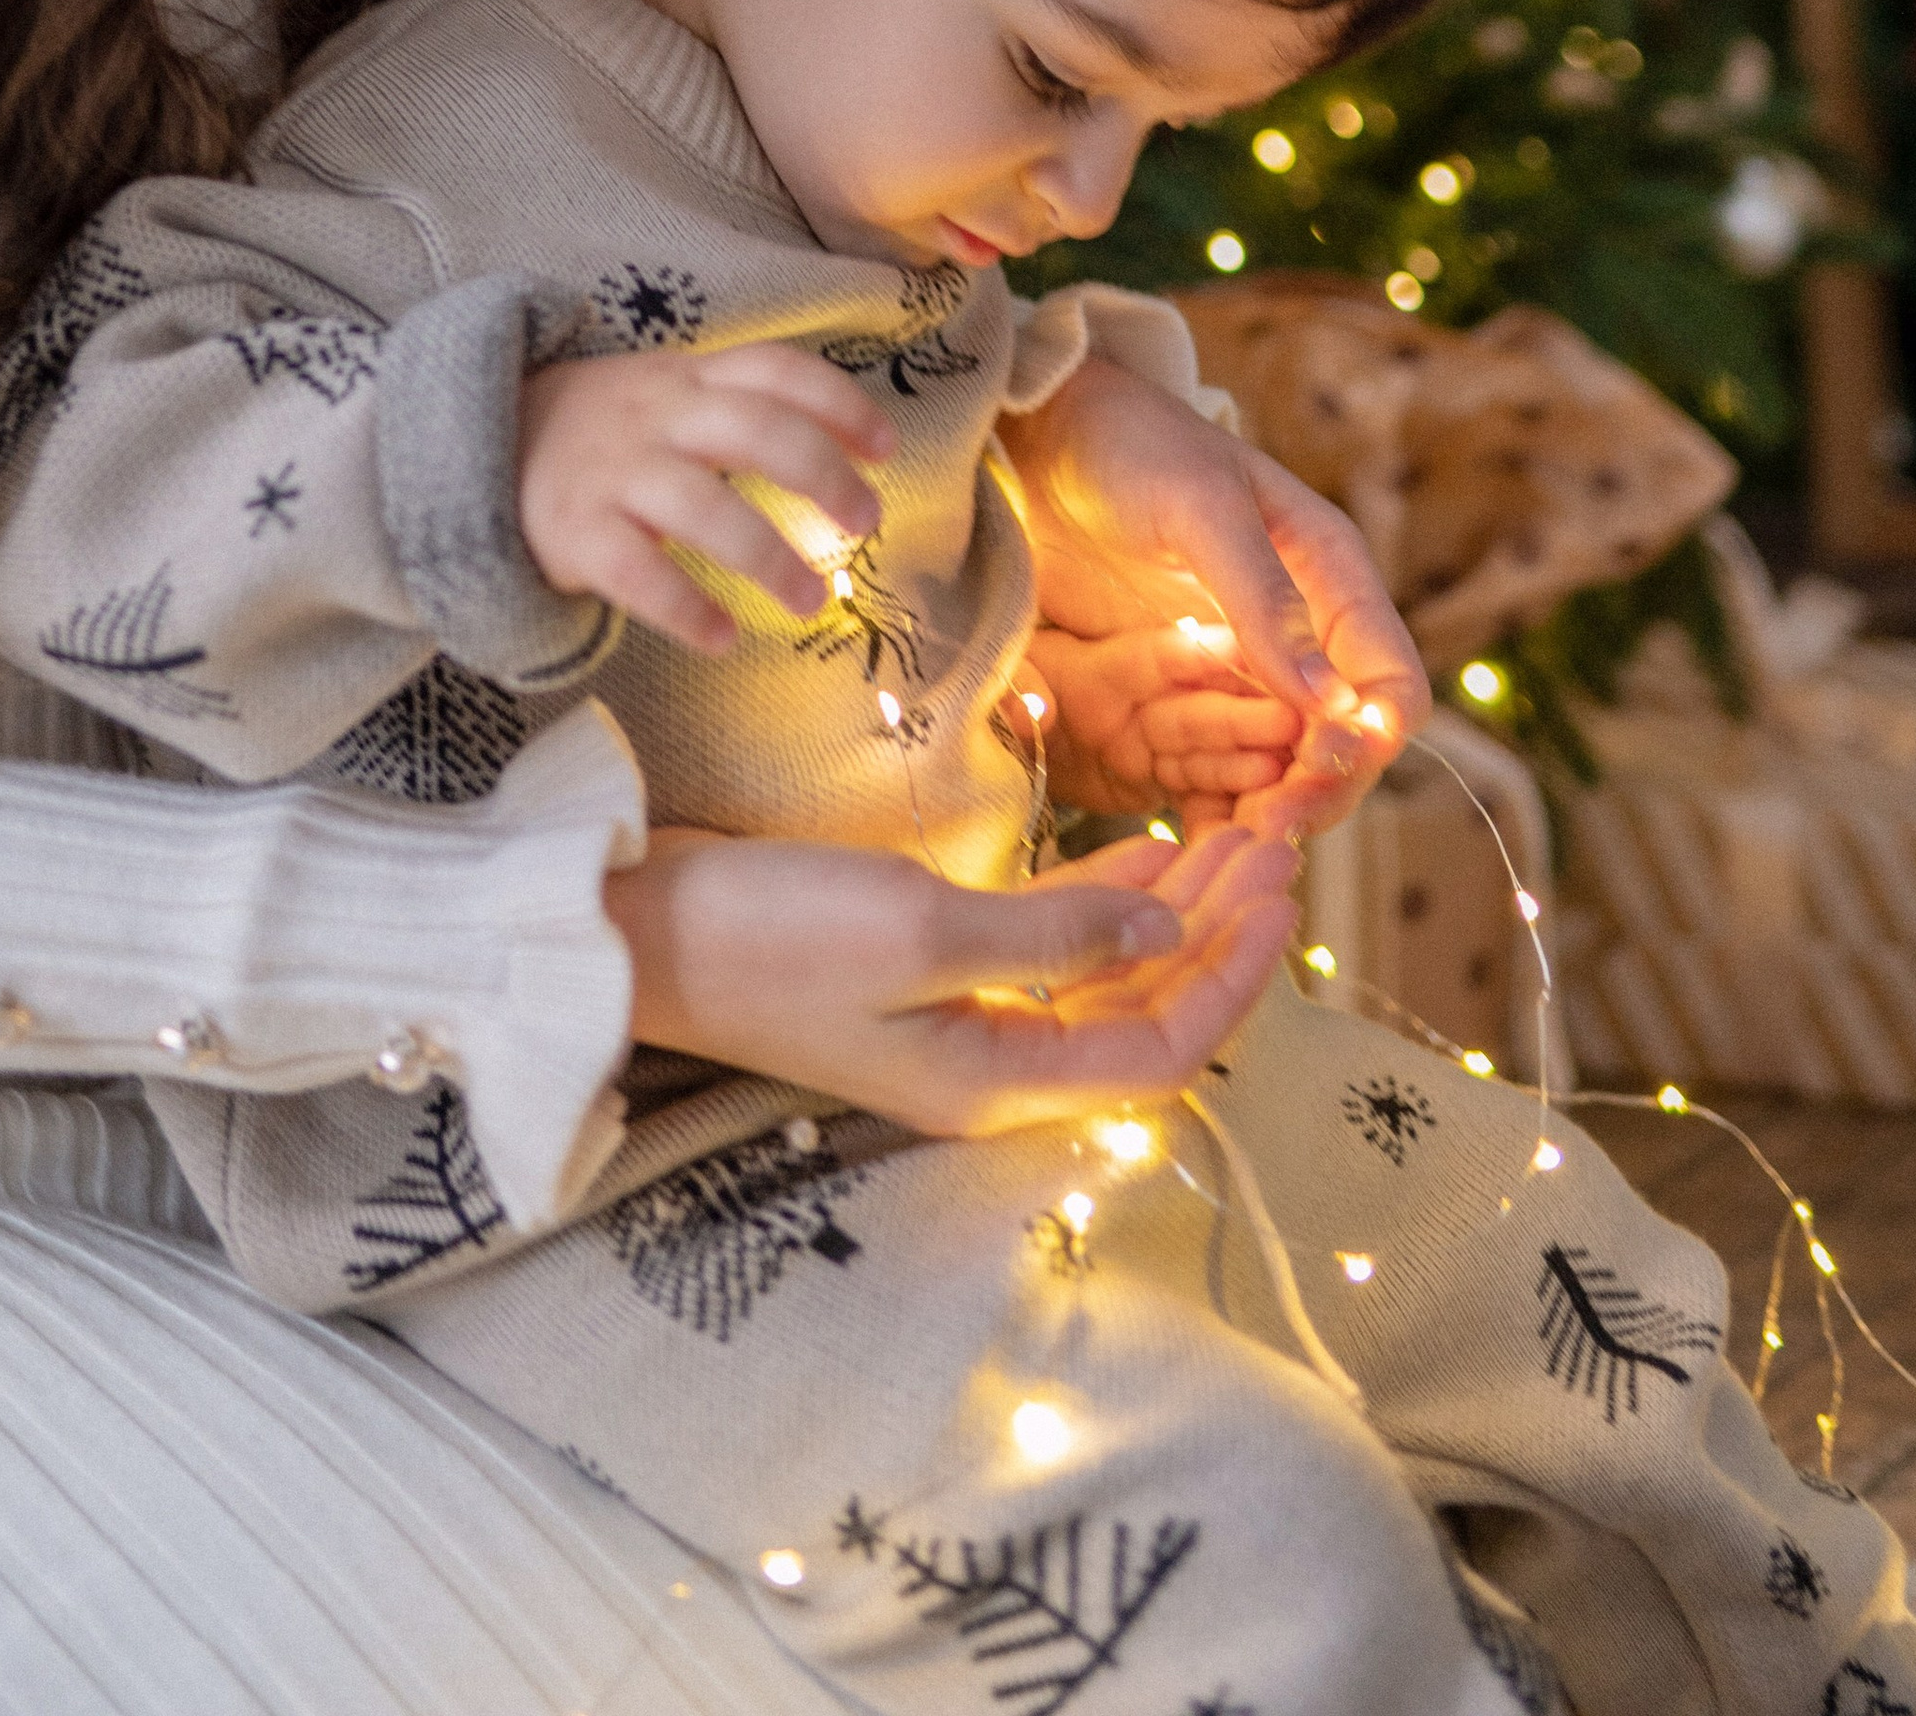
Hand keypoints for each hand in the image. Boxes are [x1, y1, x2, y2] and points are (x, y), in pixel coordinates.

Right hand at [519, 344, 895, 655]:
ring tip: (811, 601)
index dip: (838, 403)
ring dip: (768, 557)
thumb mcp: (662, 395)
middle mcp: (655, 417)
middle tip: (866, 523)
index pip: (774, 369)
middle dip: (821, 474)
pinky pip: (636, 573)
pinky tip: (724, 638)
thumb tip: (841, 458)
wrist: (472, 447)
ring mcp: (612, 473)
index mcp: (686, 378)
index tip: (886, 449)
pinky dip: (686, 607)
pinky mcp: (574, 533)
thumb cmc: (601, 432)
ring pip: (702, 507)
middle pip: (752, 430)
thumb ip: (735, 409)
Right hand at [605, 822, 1299, 1138]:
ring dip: (1171, 911)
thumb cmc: (770, 935)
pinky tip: (1146, 851)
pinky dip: (1104, 901)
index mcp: (994, 1083)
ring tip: (1233, 833)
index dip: (1231, 975)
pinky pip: (1046, 947)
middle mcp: (986, 1066)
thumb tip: (1170, 935)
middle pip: (1140, 1013)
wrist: (638, 928)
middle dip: (1217, 931)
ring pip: (1101, 976)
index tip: (1277, 884)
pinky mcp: (921, 968)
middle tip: (1276, 838)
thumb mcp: (920, 930)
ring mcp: (953, 1019)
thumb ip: (1052, 938)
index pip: (1160, 1050)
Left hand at [1003, 350, 1428, 832]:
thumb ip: (1264, 599)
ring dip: (1266, 814)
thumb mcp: (1199, 510)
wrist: (1040, 432)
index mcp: (1330, 579)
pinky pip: (1213, 770)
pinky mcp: (1180, 692)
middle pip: (1342, 744)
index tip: (1319, 769)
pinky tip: (1188, 847)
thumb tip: (1332, 701)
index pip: (1388, 684)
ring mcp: (1238, 668)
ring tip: (1227, 853)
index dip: (1371, 738)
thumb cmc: (1130, 445)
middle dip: (1317, 792)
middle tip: (1265, 832)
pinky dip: (1211, 811)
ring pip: (1282, 769)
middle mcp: (1298, 635)